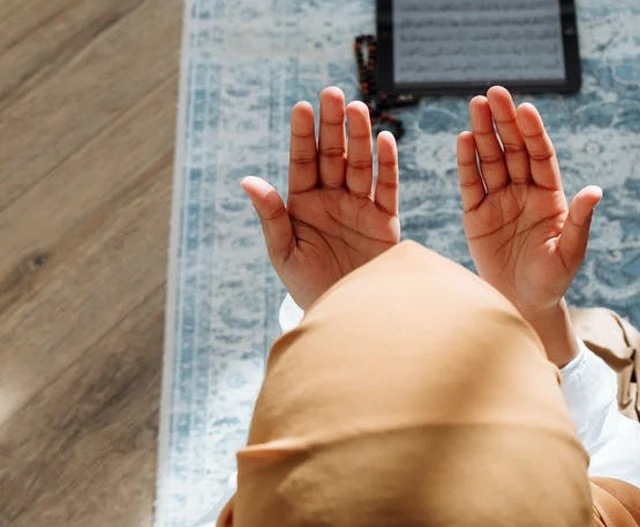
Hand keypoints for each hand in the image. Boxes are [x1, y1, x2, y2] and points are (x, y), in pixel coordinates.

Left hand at [242, 87, 399, 308]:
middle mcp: (332, 199)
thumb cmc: (309, 287)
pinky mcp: (385, 222)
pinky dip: (387, 166)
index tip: (301, 107)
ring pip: (360, 165)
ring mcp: (360, 207)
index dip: (302, 135)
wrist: (347, 316)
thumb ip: (272, 216)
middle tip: (332, 93)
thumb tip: (248, 181)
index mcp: (303, 204)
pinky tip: (386, 141)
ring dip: (360, 137)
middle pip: (333, 155)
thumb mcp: (284, 253)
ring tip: (357, 109)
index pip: (302, 161)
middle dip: (332, 125)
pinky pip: (387, 188)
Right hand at [456, 86, 601, 320]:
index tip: (526, 108)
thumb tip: (594, 191)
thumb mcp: (569, 253)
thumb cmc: (552, 281)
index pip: (541, 156)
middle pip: (513, 149)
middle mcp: (523, 192)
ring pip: (490, 160)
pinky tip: (463, 138)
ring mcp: (499, 201)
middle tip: (495, 92)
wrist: (523, 305)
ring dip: (483, 133)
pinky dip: (466, 162)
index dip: (533, 132)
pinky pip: (471, 184)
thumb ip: (579, 221)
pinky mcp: (476, 215)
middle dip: (504, 121)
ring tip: (476, 104)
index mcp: (549, 196)